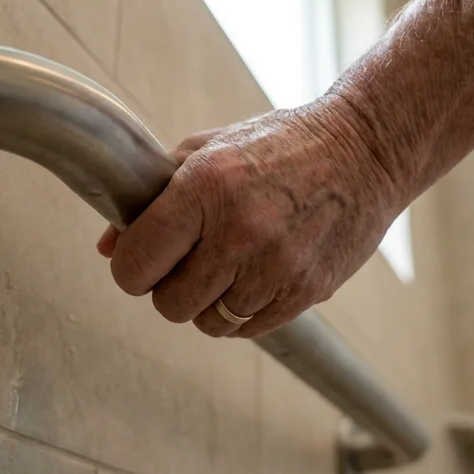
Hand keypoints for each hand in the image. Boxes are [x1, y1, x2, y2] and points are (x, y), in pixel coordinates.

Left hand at [96, 97, 401, 337]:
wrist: (365, 149)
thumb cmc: (282, 144)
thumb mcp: (210, 148)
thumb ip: (154, 193)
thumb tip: (108, 246)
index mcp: (206, 186)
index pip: (136, 263)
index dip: (132, 266)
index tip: (143, 258)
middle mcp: (240, 230)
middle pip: (169, 304)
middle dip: (169, 288)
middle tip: (187, 262)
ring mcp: (276, 266)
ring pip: (209, 323)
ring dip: (209, 302)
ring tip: (228, 265)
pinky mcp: (306, 291)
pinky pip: (249, 329)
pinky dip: (243, 312)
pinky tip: (255, 276)